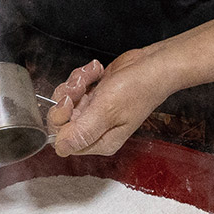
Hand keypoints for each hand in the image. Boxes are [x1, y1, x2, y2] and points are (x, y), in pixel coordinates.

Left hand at [46, 49, 174, 156]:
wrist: (153, 65)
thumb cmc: (138, 88)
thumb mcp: (107, 111)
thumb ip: (82, 132)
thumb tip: (61, 148)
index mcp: (100, 141)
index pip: (64, 142)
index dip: (61, 121)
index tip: (69, 103)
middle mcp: (95, 131)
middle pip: (60, 120)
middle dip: (66, 97)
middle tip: (80, 87)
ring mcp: (93, 113)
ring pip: (65, 100)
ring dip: (75, 83)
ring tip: (92, 75)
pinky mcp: (93, 97)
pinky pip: (74, 87)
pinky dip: (82, 76)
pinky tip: (97, 72)